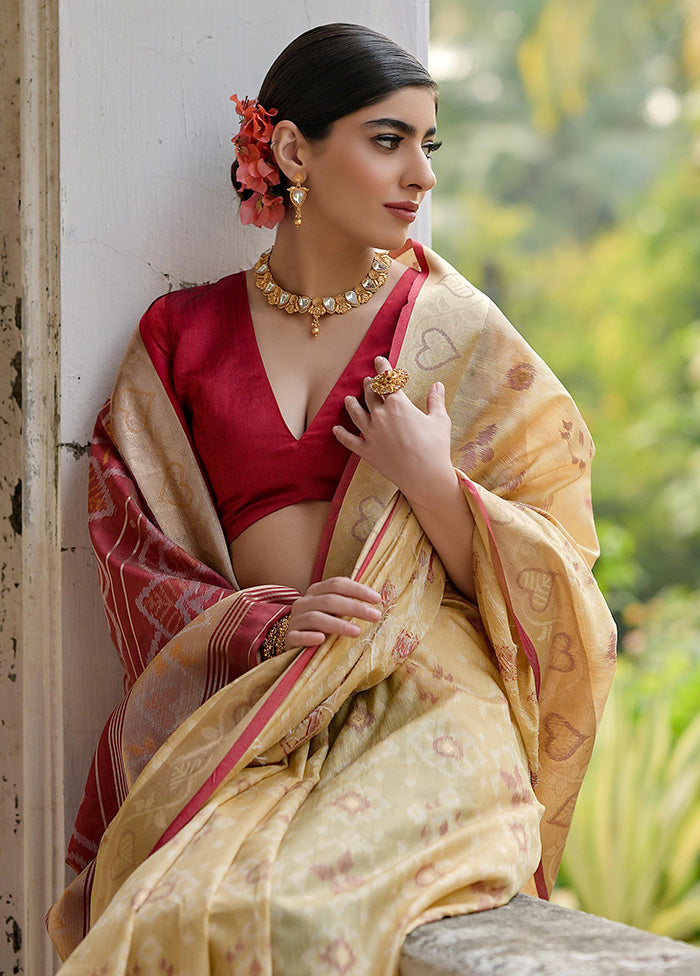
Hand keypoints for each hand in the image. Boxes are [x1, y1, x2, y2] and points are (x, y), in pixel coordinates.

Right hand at [285, 577, 382, 648]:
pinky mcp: (289, 638)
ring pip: (315, 618)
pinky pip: (298, 636)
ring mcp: (295, 620)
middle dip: (355, 607)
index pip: (337, 584)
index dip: (357, 590)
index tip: (377, 599)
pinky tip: (322, 639)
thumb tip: (377, 601)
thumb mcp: (332, 610)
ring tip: (357, 631)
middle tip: (375, 616)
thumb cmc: (319, 623)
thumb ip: (347, 603)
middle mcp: (304, 602)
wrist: (291, 638)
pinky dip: (309, 637)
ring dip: (338, 624)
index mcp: (316, 591)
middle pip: (330, 600)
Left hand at [333, 356, 454, 507]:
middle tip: (368, 381)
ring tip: (349, 399)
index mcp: (398, 405)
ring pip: (356, 413)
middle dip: (369, 385)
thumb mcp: (440, 420)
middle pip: (370, 395)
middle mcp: (380, 416)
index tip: (379, 360)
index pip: (388, 380)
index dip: (382, 368)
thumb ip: (435, 401)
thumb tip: (438, 385)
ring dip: (351, 404)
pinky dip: (341, 434)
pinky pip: (349, 440)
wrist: (425, 476)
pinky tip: (336, 429)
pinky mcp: (367, 451)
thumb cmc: (436, 447)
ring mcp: (371, 433)